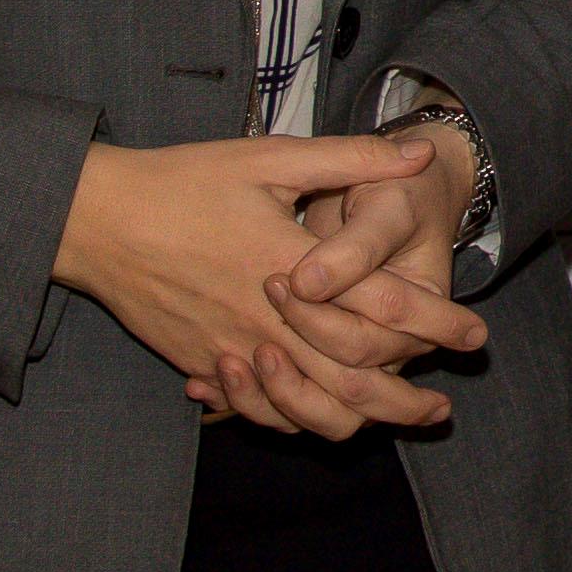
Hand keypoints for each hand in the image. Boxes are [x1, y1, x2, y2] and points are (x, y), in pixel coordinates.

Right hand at [56, 135, 460, 435]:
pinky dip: (292, 419)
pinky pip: (256, 410)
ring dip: (354, 419)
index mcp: (294, 268)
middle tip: (441, 409)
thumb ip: (351, 159)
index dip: (437, 325)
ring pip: (305, 410)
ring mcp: (232, 350)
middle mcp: (268, 320)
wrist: (95, 219)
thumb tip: (420, 152)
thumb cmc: (183, 181)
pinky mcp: (202, 363)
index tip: (475, 335)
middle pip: (351, 381)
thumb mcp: (270, 158)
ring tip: (389, 418)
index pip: (383, 310)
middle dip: (404, 401)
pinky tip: (316, 410)